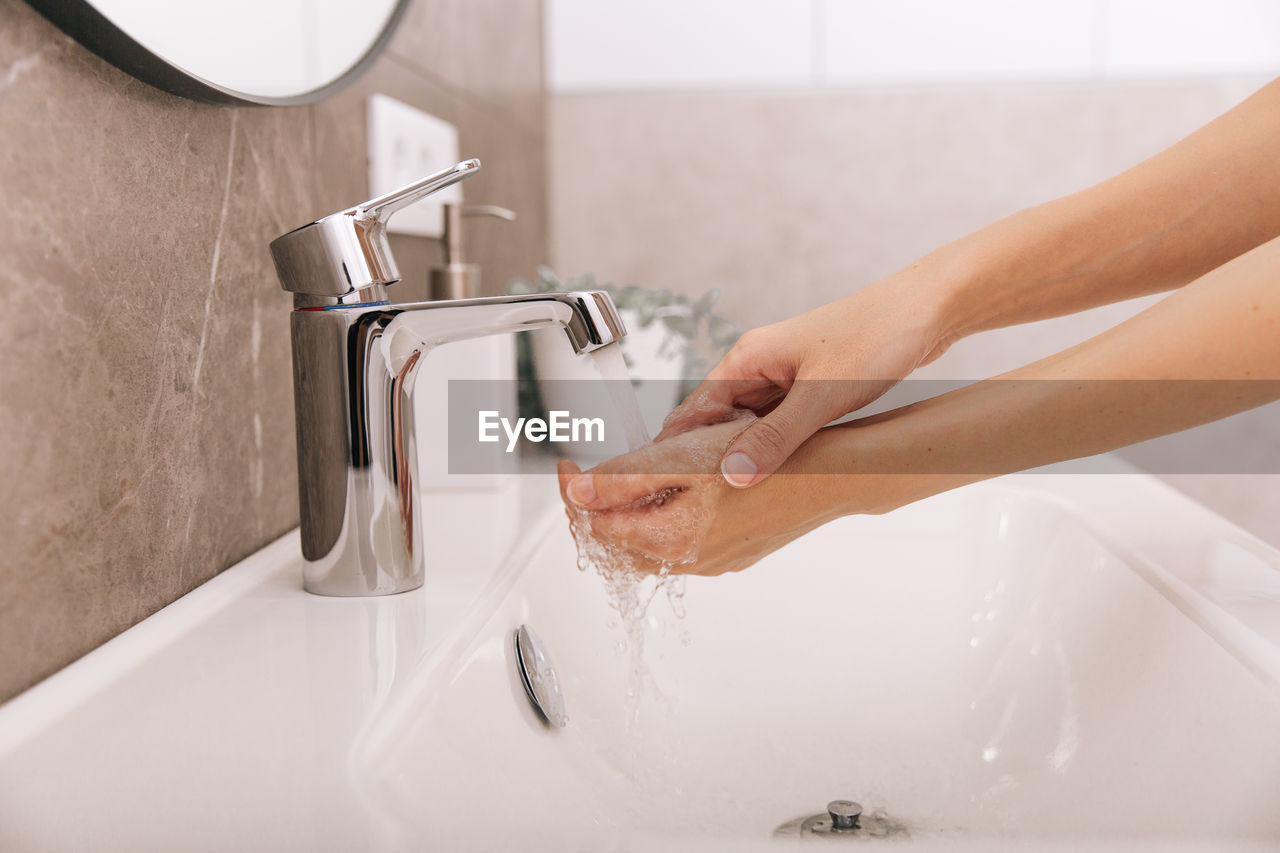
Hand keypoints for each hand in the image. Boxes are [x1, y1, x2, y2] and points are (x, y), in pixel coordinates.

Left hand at [557, 417, 842, 575]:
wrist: (831, 477)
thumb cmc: (767, 464)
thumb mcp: (684, 459)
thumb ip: (625, 478)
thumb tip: (578, 493)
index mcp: (668, 540)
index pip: (595, 524)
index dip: (571, 492)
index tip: (566, 466)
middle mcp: (688, 561)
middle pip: (617, 543)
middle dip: (594, 509)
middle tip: (588, 473)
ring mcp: (712, 561)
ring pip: (650, 544)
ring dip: (630, 514)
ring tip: (630, 475)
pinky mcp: (732, 554)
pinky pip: (682, 542)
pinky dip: (664, 519)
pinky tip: (675, 490)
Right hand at [580, 269, 954, 514]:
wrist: (927, 310)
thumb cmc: (876, 335)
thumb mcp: (821, 396)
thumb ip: (775, 439)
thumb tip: (733, 476)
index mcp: (747, 358)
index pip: (692, 411)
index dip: (672, 450)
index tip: (659, 485)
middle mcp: (758, 366)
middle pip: (714, 423)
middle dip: (704, 461)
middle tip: (693, 503)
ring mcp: (784, 378)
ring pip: (747, 428)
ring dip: (741, 458)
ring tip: (729, 500)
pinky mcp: (808, 389)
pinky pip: (776, 427)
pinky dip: (770, 451)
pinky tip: (773, 477)